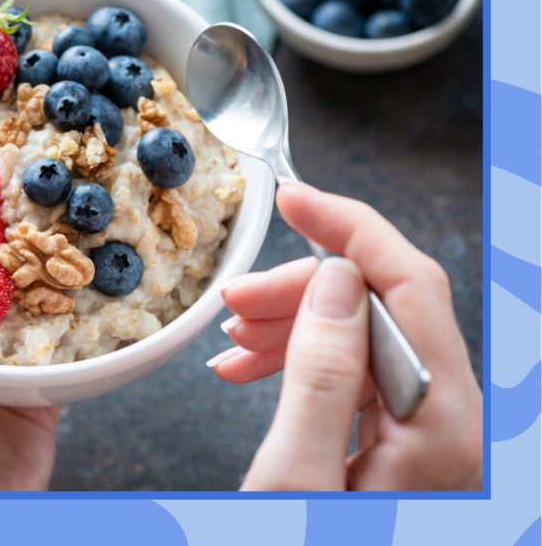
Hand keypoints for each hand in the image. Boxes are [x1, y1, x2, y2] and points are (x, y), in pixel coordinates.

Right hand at [208, 182, 481, 490]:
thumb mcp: (295, 481)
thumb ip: (321, 376)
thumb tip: (334, 281)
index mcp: (438, 424)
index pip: (409, 285)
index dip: (351, 227)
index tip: (293, 197)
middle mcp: (447, 422)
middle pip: (382, 306)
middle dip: (301, 287)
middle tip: (231, 301)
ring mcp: (426, 434)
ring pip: (362, 335)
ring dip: (292, 323)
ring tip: (230, 340)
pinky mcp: (401, 446)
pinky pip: (352, 373)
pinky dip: (299, 359)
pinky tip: (250, 367)